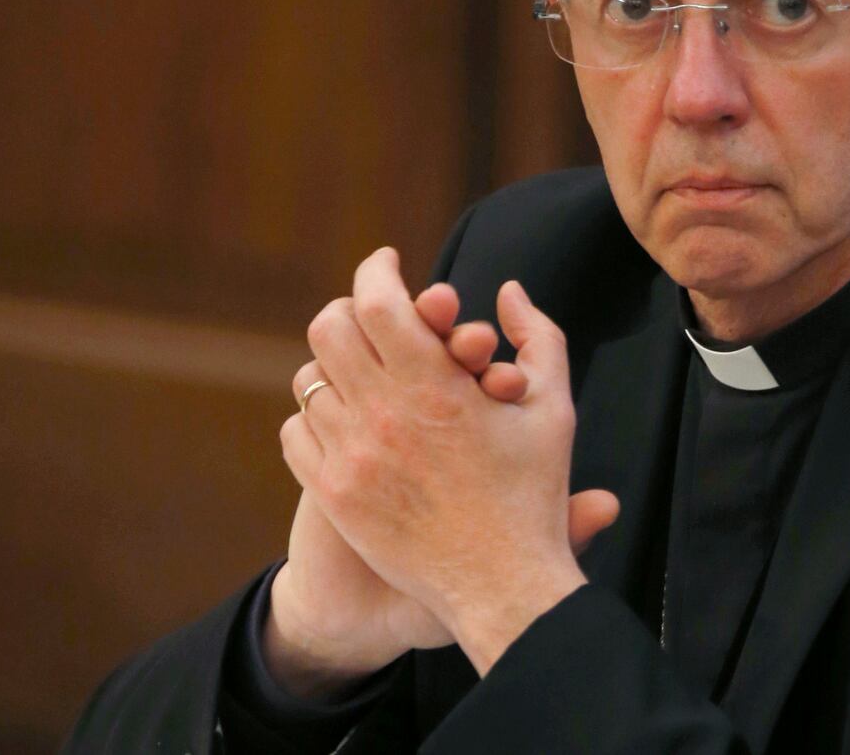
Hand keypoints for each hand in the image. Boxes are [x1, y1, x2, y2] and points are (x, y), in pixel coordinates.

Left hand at [283, 248, 592, 674]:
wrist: (501, 586)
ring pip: (308, 380)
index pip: (378, 300)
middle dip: (351, 309)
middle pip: (329, 328)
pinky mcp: (334, 495)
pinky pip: (297, 432)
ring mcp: (352, 457)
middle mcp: (384, 415)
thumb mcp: (552, 408)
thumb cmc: (533, 495)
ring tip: (363, 369)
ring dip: (335, 365)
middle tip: (373, 314)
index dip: (377, 270)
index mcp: (436, 386)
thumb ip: (537, 338)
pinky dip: (316, 415)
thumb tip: (510, 290)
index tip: (388, 263)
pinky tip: (347, 418)